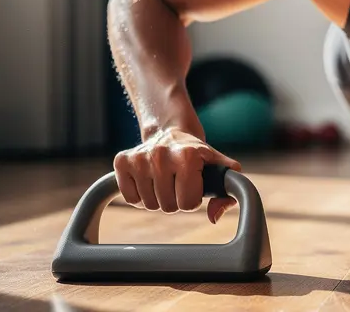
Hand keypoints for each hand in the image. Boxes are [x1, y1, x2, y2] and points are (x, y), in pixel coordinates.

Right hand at [113, 126, 242, 223]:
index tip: (193, 185)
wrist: (170, 132)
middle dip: (175, 200)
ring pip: (149, 205)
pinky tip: (148, 180)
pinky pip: (130, 198)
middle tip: (177, 182)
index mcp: (187, 156)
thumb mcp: (218, 168)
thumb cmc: (197, 154)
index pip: (188, 203)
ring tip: (164, 180)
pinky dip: (140, 196)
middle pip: (168, 206)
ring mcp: (139, 157)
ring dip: (158, 199)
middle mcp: (161, 154)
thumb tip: (214, 217)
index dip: (192, 199)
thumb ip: (227, 191)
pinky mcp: (121, 161)